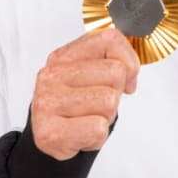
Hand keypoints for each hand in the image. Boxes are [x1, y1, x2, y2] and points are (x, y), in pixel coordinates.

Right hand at [30, 28, 138, 160]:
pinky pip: (98, 128)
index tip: (123, 79)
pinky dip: (96, 137)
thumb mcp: (90, 76)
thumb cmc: (74, 107)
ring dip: (106, 117)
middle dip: (115, 93)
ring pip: (110, 102)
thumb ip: (111, 62)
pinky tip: (82, 134)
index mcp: (62, 57)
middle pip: (115, 73)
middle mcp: (52, 75)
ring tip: (87, 119)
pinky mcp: (50, 131)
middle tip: (97, 104)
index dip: (128, 62)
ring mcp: (48, 102)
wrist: (49, 138)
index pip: (109, 39)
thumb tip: (130, 73)